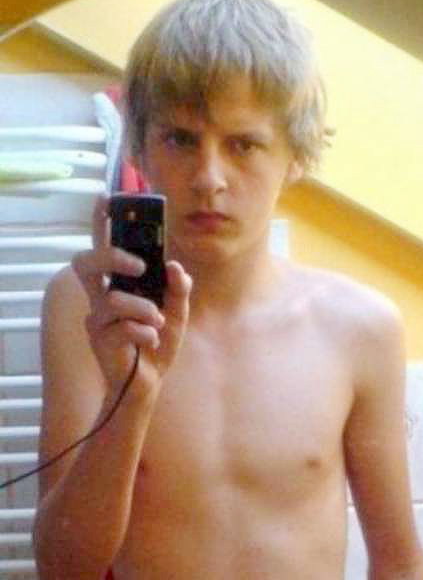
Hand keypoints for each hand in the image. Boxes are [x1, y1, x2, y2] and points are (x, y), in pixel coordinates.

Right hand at [72, 195, 190, 400]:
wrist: (149, 382)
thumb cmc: (156, 342)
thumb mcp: (177, 313)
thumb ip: (179, 289)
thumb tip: (175, 267)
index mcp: (117, 284)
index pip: (102, 246)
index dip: (100, 221)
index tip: (107, 196)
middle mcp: (100, 297)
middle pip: (86, 263)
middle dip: (111, 257)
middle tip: (139, 265)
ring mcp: (97, 318)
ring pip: (112, 299)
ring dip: (143, 309)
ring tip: (156, 322)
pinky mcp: (99, 340)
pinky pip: (123, 327)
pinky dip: (145, 332)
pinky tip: (152, 341)